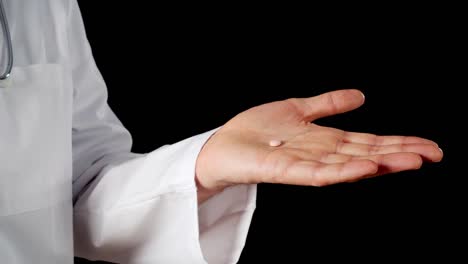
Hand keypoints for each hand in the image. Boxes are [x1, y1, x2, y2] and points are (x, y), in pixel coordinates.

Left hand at [195, 89, 442, 202]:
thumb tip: (361, 96)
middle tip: (434, 154)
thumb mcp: (298, 108)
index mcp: (327, 141)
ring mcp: (306, 165)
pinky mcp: (287, 172)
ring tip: (412, 160)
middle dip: (400, 153)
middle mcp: (322, 154)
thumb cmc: (256, 130)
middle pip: (367, 153)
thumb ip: (328, 104)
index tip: (429, 145)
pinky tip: (366, 167)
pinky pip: (319, 174)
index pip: (370, 141)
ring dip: (381, 163)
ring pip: (350, 165)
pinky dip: (343, 171)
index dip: (399, 142)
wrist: (223, 144)